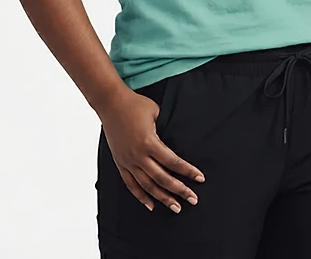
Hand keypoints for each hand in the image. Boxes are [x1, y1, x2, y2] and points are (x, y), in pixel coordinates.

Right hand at [99, 86, 205, 213]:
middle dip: (179, 190)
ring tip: (176, 207)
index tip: (199, 178)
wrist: (111, 103)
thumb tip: (178, 138)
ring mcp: (128, 161)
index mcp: (149, 142)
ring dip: (162, 198)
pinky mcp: (120, 162)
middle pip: (162, 178)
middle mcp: (138, 155)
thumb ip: (166, 127)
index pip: (173, 162)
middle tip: (193, 199)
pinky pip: (131, 184)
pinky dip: (140, 196)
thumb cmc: (134, 104)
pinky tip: (150, 205)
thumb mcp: (156, 112)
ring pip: (147, 186)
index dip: (188, 171)